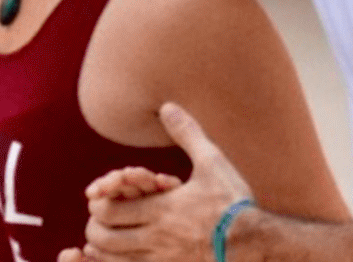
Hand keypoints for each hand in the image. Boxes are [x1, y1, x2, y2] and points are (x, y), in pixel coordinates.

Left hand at [81, 103, 254, 260]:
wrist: (256, 242)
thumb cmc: (233, 201)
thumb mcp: (212, 161)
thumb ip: (187, 133)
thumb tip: (168, 106)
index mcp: (160, 209)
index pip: (108, 212)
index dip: (98, 204)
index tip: (102, 198)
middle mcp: (156, 238)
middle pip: (104, 239)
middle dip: (96, 227)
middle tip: (100, 219)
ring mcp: (163, 260)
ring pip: (114, 261)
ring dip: (104, 251)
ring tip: (105, 241)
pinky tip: (122, 258)